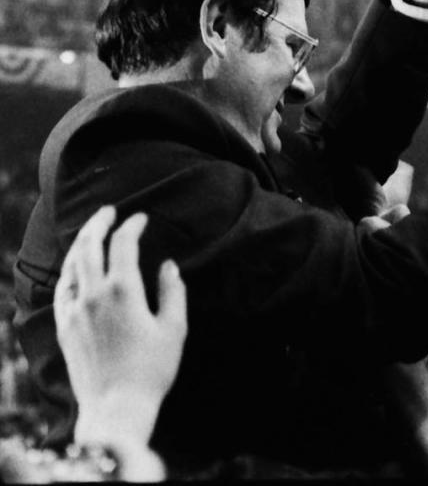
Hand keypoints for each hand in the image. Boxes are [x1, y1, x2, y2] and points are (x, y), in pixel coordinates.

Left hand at [54, 206, 186, 451]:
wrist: (115, 408)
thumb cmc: (151, 370)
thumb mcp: (174, 329)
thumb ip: (173, 291)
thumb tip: (168, 266)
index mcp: (123, 290)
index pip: (123, 243)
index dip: (132, 225)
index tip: (141, 219)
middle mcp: (94, 295)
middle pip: (89, 245)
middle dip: (99, 223)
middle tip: (109, 212)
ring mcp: (75, 311)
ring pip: (72, 265)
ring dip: (81, 243)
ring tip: (91, 232)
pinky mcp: (65, 328)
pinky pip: (62, 290)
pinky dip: (69, 271)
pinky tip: (75, 269)